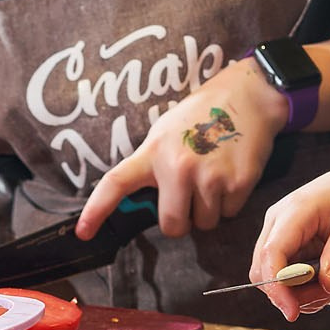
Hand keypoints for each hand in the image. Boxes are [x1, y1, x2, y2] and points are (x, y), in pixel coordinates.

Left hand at [77, 60, 288, 241]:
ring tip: (213, 178)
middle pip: (172, 226)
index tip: (82, 233)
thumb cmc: (202, 116)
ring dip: (208, 211)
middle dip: (181, 221)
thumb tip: (139, 200)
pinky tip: (231, 175)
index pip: (116, 184)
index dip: (96, 211)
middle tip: (189, 199)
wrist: (247, 96)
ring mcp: (208, 176)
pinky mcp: (237, 183)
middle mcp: (177, 166)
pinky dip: (230, 202)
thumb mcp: (165, 132)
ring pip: (203, 224)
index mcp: (153, 152)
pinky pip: (228, 214)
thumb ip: (151, 164)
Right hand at [248, 163, 329, 320]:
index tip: (292, 312)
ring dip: (304, 294)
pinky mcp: (285, 247)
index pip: (272, 254)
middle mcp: (277, 225)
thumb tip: (328, 285)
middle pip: (265, 272)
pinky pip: (285, 279)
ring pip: (274, 280)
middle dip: (296, 294)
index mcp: (294, 212)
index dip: (276, 287)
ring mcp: (278, 236)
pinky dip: (306, 290)